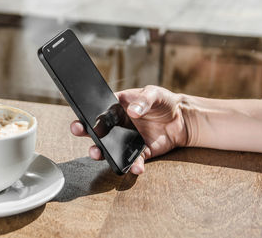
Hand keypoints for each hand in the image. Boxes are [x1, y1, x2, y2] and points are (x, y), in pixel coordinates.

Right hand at [70, 85, 188, 174]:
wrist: (182, 119)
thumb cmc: (164, 101)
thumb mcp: (154, 93)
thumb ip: (144, 100)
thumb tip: (133, 111)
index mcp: (117, 107)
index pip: (99, 110)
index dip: (88, 114)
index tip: (83, 119)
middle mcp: (118, 125)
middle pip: (97, 130)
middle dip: (85, 131)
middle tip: (79, 131)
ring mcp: (126, 140)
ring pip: (109, 149)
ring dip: (101, 153)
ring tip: (98, 154)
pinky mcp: (140, 153)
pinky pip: (133, 161)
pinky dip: (133, 166)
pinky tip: (136, 167)